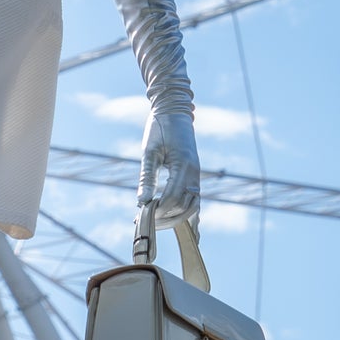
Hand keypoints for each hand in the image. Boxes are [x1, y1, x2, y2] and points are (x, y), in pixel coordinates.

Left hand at [138, 107, 199, 227]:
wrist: (174, 111)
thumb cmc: (159, 128)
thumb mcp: (149, 152)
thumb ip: (147, 178)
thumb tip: (141, 202)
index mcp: (184, 166)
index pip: (173, 198)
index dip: (158, 210)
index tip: (142, 216)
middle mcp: (195, 173)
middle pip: (185, 207)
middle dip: (166, 219)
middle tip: (147, 224)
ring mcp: (197, 175)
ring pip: (193, 207)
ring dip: (177, 219)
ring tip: (158, 225)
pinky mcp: (195, 175)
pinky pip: (196, 200)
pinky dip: (191, 215)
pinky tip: (186, 229)